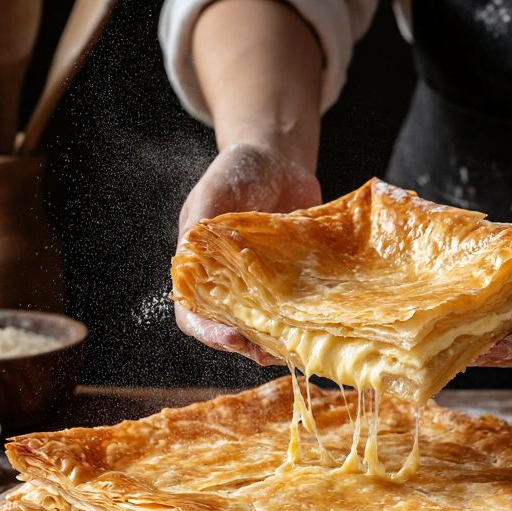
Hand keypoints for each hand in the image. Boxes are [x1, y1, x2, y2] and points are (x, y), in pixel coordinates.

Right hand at [174, 143, 321, 365]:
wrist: (280, 158)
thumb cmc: (238, 171)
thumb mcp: (214, 191)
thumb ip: (202, 222)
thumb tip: (189, 255)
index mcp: (200, 271)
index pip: (194, 316)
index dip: (209, 333)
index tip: (233, 338)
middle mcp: (230, 286)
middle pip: (232, 330)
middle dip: (250, 346)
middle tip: (271, 352)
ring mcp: (263, 287)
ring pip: (267, 327)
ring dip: (280, 340)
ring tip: (298, 346)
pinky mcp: (294, 282)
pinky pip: (298, 310)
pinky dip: (308, 321)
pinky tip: (323, 325)